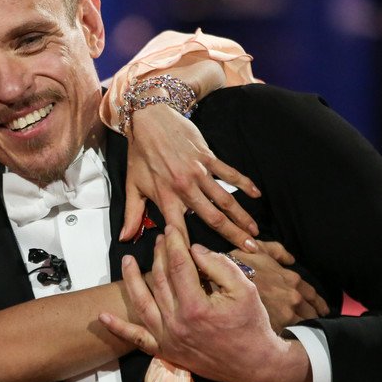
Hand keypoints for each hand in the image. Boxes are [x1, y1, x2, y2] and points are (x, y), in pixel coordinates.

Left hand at [99, 226, 310, 381]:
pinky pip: (136, 339)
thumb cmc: (252, 326)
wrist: (255, 365)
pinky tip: (102, 316)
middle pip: (160, 280)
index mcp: (195, 306)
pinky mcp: (165, 351)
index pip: (178, 265)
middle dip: (158, 255)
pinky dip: (118, 328)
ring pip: (142, 303)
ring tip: (126, 260)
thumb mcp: (244, 289)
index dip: (174, 243)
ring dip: (131, 280)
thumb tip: (194, 250)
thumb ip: (218, 266)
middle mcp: (176, 323)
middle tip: (158, 238)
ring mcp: (168, 338)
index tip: (172, 228)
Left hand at [122, 104, 260, 249]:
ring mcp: (198, 172)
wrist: (149, 119)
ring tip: (255, 231)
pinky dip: (244, 183)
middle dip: (232, 236)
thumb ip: (132, 214)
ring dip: (241, 216)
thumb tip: (124, 239)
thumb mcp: (132, 185)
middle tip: (249, 250)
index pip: (180, 229)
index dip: (192, 247)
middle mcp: (184, 188)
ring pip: (225, 199)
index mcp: (166, 198)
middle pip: (212, 218)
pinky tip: (257, 195)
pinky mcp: (207, 157)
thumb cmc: (140, 154)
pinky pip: (229, 172)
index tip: (207, 262)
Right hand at [230, 240, 329, 331]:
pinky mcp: (275, 328)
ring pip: (304, 326)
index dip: (318, 303)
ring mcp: (285, 314)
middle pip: (312, 313)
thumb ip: (277, 251)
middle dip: (314, 319)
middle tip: (317, 326)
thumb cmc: (239, 264)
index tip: (322, 310)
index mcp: (292, 280)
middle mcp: (293, 298)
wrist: (224, 283)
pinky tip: (290, 343)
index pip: (312, 295)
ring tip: (306, 337)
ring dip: (305, 330)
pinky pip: (290, 336)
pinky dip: (292, 338)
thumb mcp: (259, 248)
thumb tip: (290, 259)